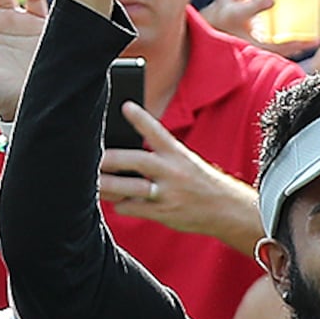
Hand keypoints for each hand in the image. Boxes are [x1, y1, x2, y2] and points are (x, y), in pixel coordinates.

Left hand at [102, 103, 260, 245]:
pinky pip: (134, 208)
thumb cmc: (199, 182)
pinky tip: (116, 202)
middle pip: (137, 161)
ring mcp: (168, 193)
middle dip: (112, 159)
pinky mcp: (164, 213)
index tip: (126, 106)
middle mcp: (173, 171)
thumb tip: (124, 156)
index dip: (140, 118)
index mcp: (178, 154)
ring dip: (108, 185)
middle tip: (93, 157)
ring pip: (131, 188)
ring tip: (93, 182)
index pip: (157, 131)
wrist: (226, 209)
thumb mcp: (185, 162)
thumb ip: (159, 157)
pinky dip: (121, 205)